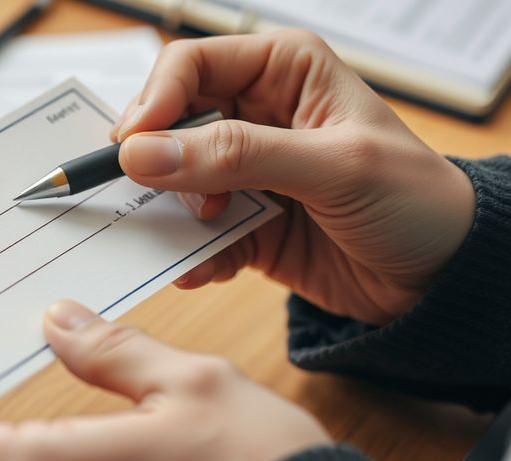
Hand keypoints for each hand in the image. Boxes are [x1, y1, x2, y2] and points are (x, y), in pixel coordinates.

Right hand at [115, 30, 475, 325]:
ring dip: (171, 211)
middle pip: (169, 123)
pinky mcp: (241, 222)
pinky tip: (203, 268)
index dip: (154, 102)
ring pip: (172, 180)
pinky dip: (191, 252)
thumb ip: (236, 155)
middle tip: (151, 193)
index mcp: (282, 70)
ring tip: (198, 233)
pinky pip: (192, 232)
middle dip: (156, 161)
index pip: (191, 66)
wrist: (443, 279)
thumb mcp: (333, 166)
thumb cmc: (415, 200)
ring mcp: (245, 171)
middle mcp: (256, 113)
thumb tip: (143, 153)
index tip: (132, 148)